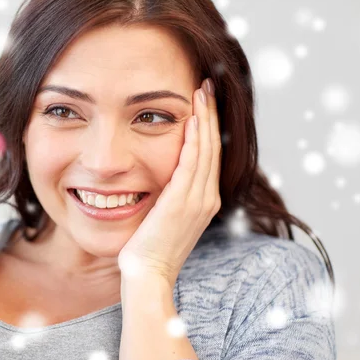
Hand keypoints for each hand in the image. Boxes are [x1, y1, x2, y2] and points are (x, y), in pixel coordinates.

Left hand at [118, 78, 221, 287]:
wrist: (146, 274)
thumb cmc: (148, 248)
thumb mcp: (164, 216)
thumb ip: (169, 195)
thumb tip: (161, 178)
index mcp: (204, 200)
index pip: (209, 154)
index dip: (208, 125)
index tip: (202, 101)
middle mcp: (207, 197)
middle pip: (213, 146)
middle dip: (210, 113)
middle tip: (206, 85)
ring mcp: (198, 200)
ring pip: (205, 150)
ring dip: (204, 118)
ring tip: (201, 91)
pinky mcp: (182, 203)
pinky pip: (191, 164)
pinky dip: (194, 140)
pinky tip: (191, 119)